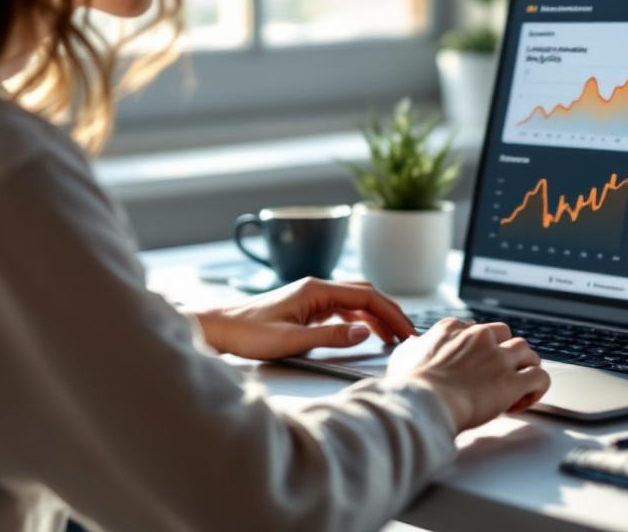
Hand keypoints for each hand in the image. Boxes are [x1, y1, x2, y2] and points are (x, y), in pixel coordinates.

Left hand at [196, 278, 416, 359]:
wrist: (219, 328)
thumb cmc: (248, 334)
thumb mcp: (291, 340)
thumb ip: (330, 337)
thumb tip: (365, 333)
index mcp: (316, 290)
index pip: (366, 298)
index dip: (390, 314)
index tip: (407, 332)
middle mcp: (316, 287)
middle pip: (365, 294)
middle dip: (389, 313)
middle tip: (407, 335)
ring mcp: (311, 295)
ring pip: (354, 301)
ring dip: (375, 316)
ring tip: (392, 337)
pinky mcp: (305, 306)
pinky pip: (341, 308)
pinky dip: (358, 319)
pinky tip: (364, 332)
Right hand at [388, 318, 550, 432]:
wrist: (423, 403)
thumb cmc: (410, 385)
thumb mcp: (404, 356)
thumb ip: (414, 348)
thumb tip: (415, 346)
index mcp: (454, 329)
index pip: (477, 329)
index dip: (479, 349)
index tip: (475, 366)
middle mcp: (479, 337)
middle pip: (505, 336)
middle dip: (505, 353)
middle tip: (498, 373)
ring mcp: (498, 358)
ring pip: (527, 352)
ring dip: (525, 367)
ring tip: (517, 385)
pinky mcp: (513, 381)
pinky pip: (539, 376)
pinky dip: (537, 388)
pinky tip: (524, 399)